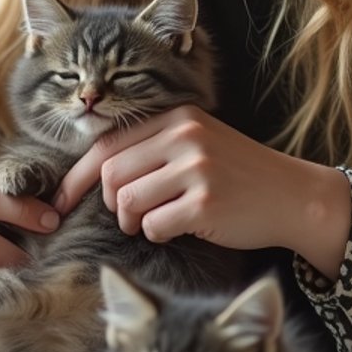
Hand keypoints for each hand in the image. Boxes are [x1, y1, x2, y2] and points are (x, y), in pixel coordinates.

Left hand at [52, 106, 349, 272]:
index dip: (77, 176)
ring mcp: (196, 168)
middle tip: (129, 217)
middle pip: (110, 174)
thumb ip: (152, 149)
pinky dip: (158, 234)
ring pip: (127, 201)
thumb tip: (91, 175)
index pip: (107, 143)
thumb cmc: (237, 175)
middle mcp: (185, 136)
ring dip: (133, 221)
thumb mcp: (197, 144)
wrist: (292, 196)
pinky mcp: (205, 203)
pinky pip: (153, 226)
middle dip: (110, 203)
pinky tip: (180, 228)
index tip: (59, 202)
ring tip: (156, 221)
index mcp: (177, 117)